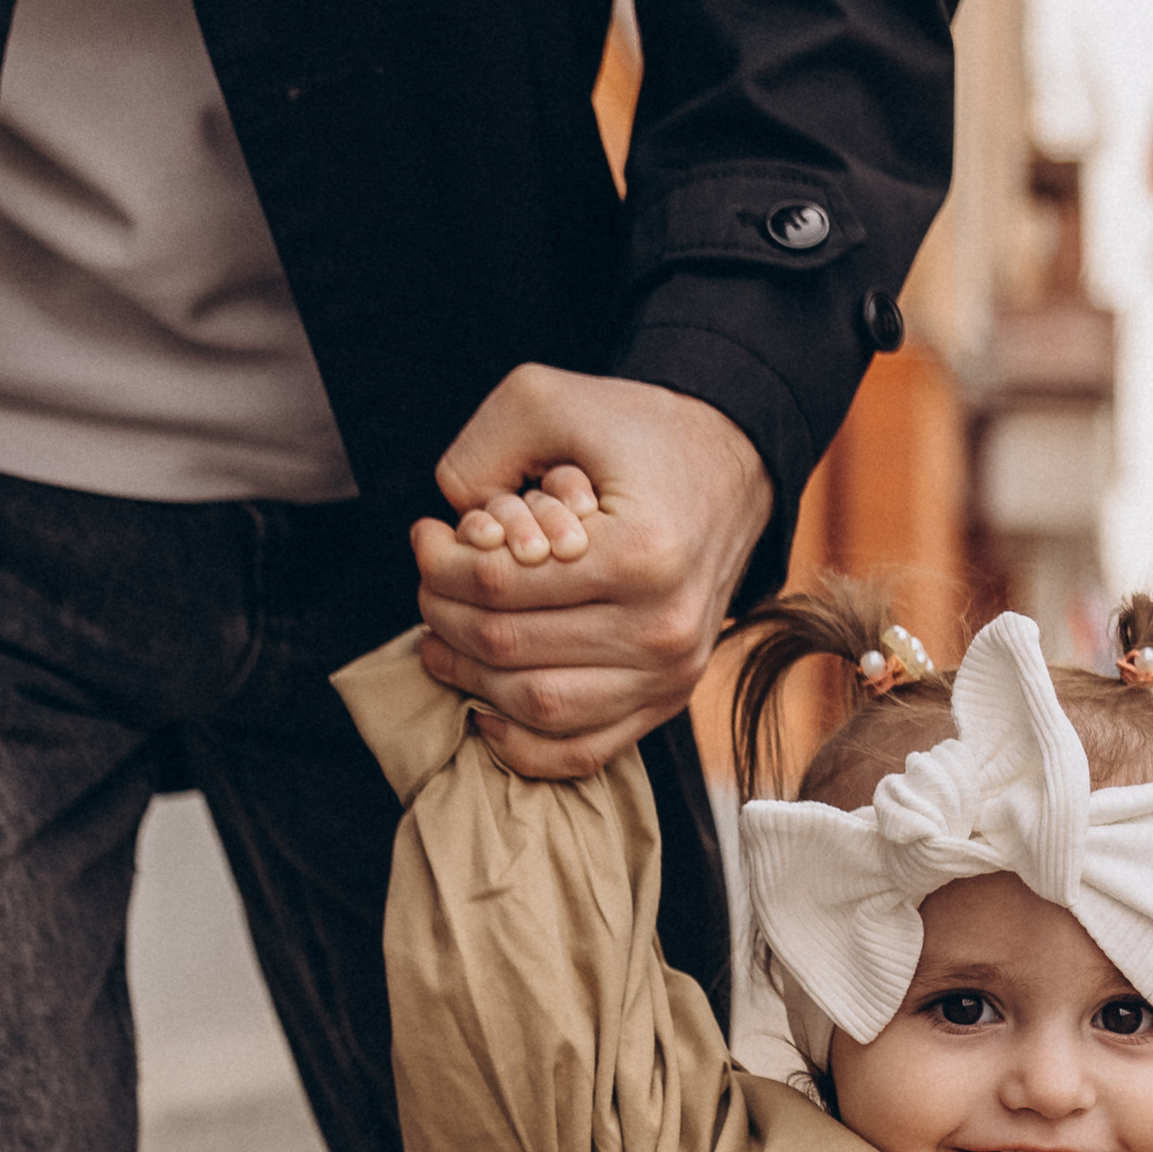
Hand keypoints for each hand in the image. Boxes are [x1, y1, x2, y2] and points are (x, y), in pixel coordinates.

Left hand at [414, 367, 773, 773]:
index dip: (440, 567)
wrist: (728, 470)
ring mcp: (671, 673)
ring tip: (441, 642)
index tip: (425, 537)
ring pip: (539, 707)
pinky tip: (486, 710)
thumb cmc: (638, 433)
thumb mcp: (550, 399)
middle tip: (427, 586)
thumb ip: (482, 450)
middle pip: (510, 648)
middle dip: (445, 617)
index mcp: (641, 554)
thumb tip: (444, 531)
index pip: (501, 586)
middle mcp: (664, 626)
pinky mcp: (670, 699)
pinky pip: (585, 752)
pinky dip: (524, 746)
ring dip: (471, 680)